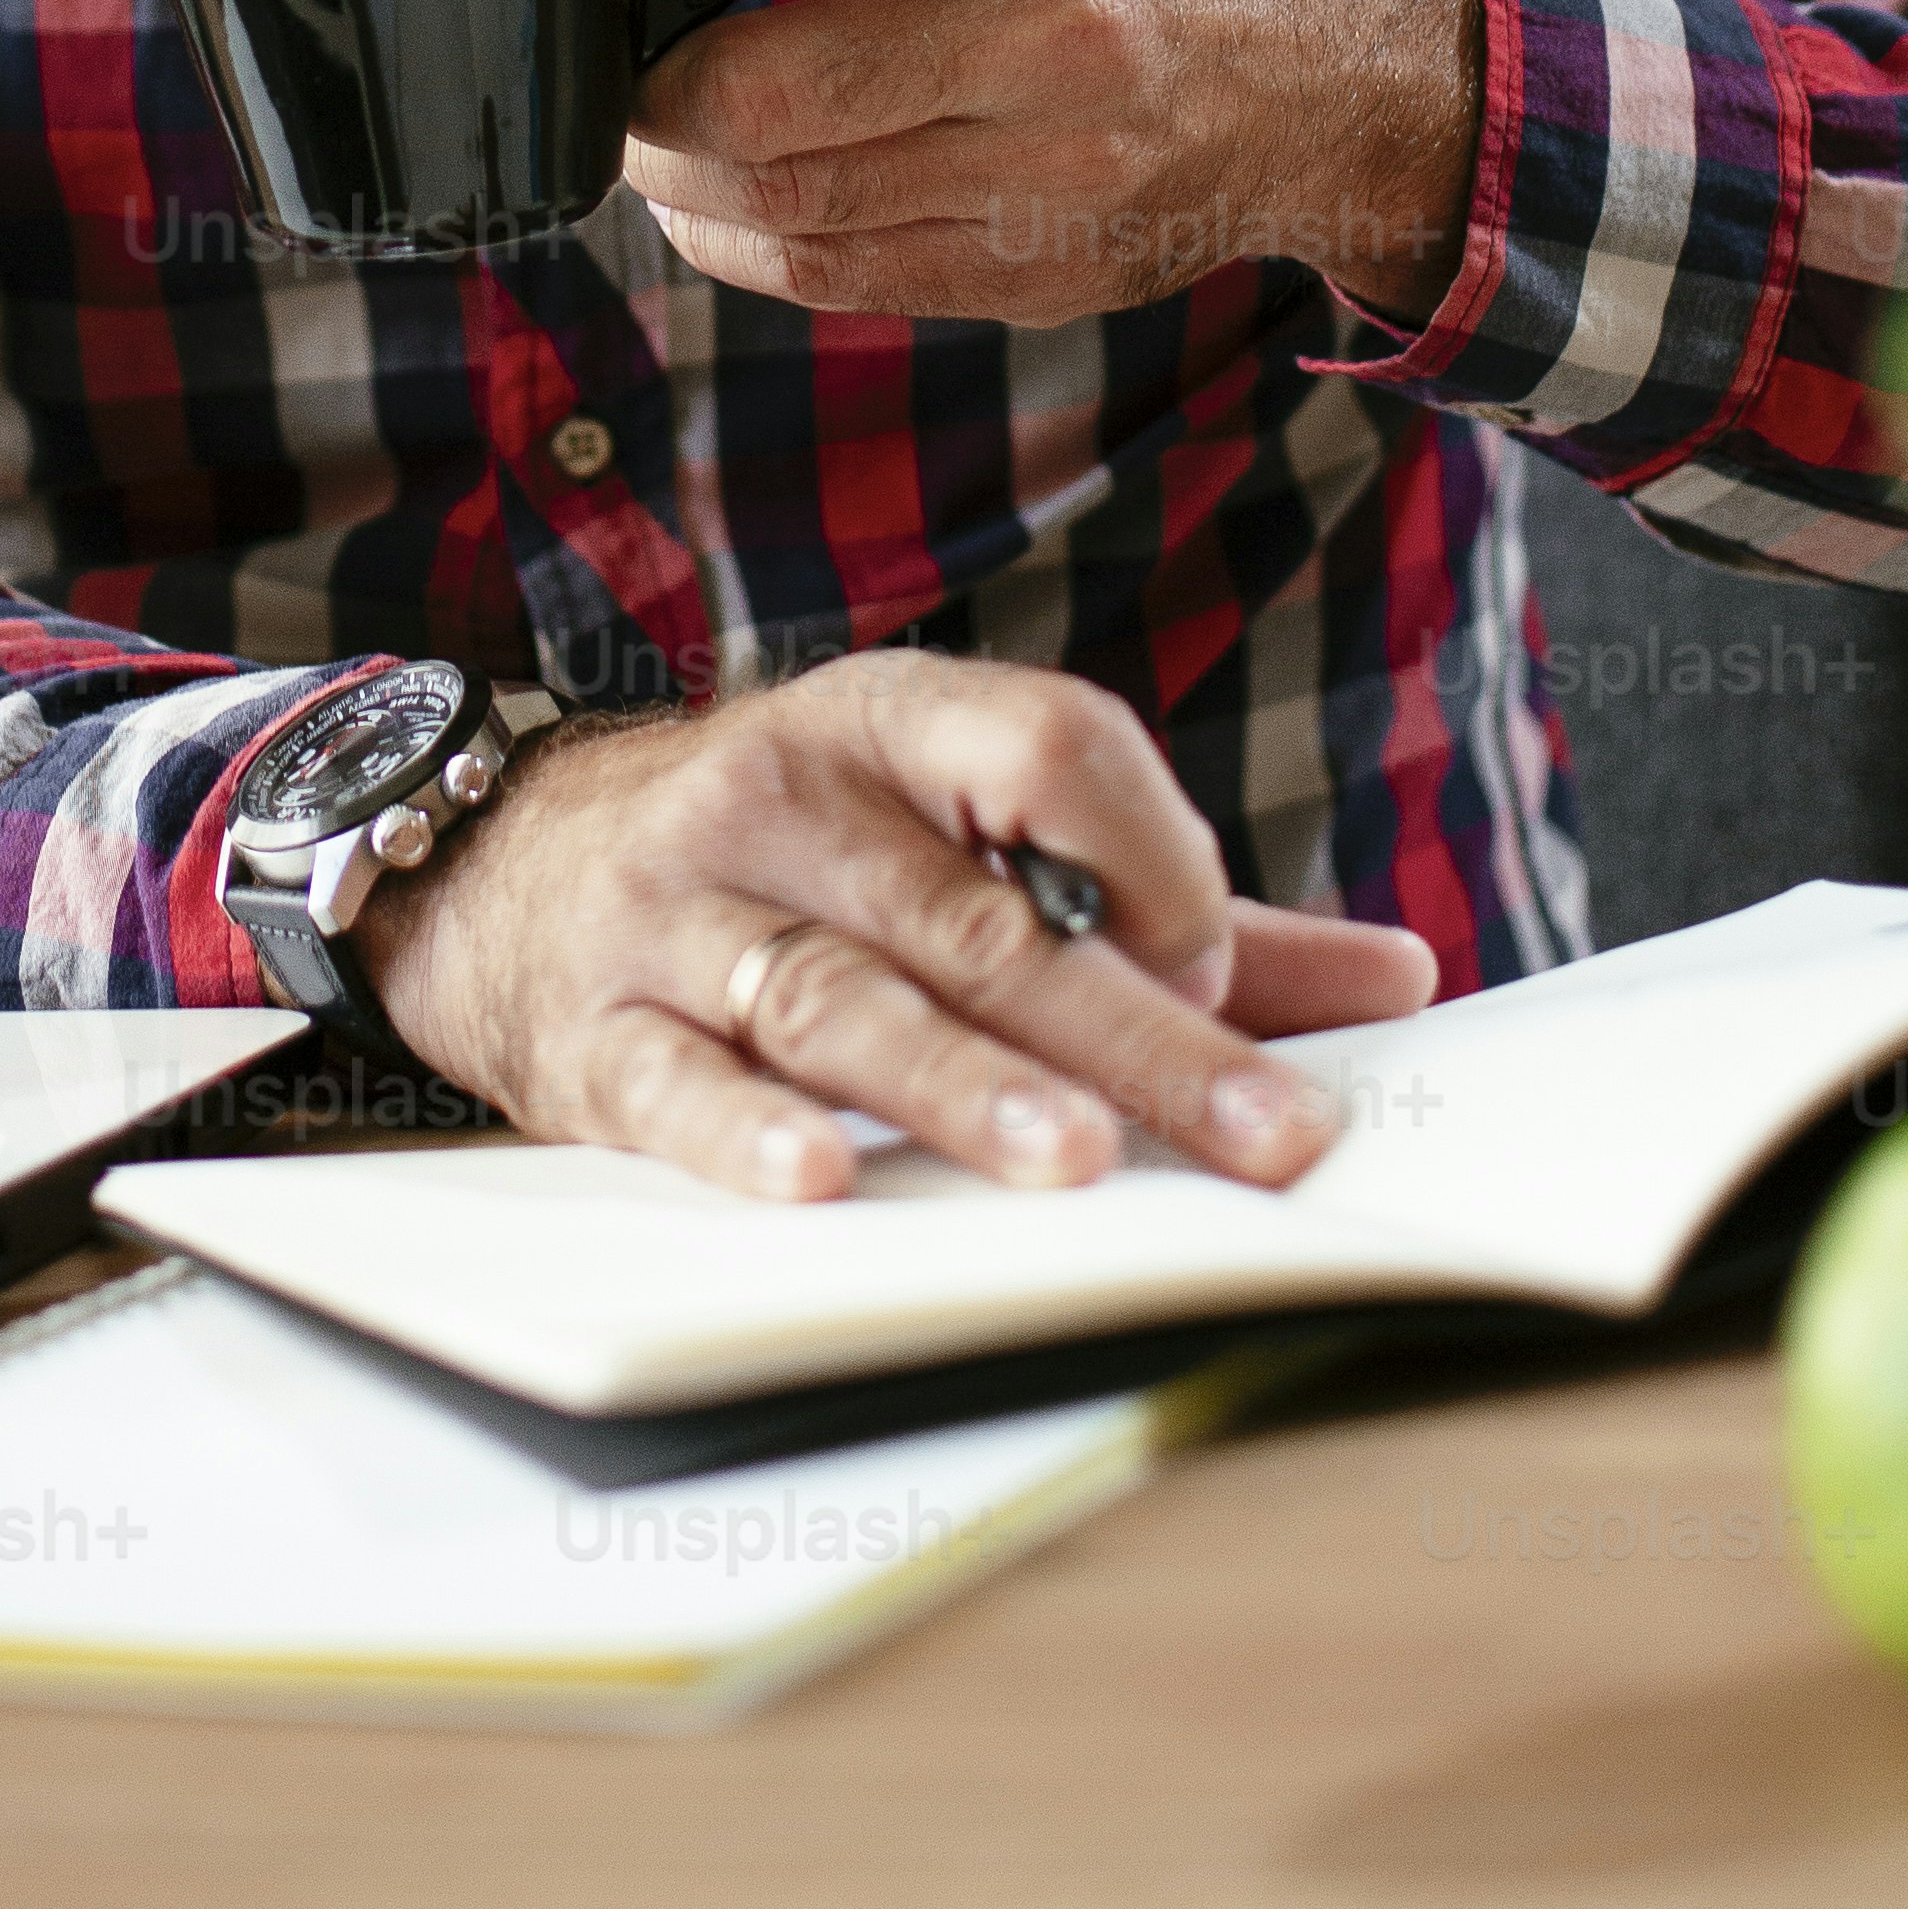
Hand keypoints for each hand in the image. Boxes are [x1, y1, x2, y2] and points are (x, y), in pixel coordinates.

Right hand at [353, 648, 1437, 1202]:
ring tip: (1075, 1161)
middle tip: (1259, 1133)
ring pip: (843, 998)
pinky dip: (745, 1136)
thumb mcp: (959, 833)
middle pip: (981, 919)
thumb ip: (1166, 904)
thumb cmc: (801, 860)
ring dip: (962, 1085)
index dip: (1149, 846)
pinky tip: (821, 1185)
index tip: (1222, 961)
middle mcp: (785, 796)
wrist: (510, 864)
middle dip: (1133, 1033)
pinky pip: (676, 1083)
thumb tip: (1397, 982)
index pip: (1045, 741)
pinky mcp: (594, 1028)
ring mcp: (680, 909)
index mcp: (893, 723)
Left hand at [610, 0, 1483, 333]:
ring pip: (789, 202)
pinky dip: (740, 243)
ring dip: (677, 173)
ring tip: (659, 129)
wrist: (1334, 68)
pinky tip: (719, 198)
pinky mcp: (1046, 272)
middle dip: (654, 83)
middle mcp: (1062, 24)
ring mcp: (1060, 168)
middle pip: (774, 90)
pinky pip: (840, 278)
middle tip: (632, 56)